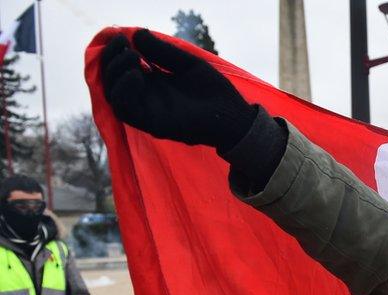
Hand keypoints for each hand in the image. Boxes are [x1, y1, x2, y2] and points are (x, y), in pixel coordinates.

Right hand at [100, 29, 254, 150]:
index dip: (115, 52)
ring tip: (132, 56)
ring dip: (115, 74)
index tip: (122, 36)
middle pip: (113, 81)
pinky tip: (137, 75)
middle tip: (123, 43)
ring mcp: (148, 111)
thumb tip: (137, 33)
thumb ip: (163, 51)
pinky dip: (124, 91)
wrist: (232, 114)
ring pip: (114, 96)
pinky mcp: (152, 124)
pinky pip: (126, 110)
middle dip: (112, 59)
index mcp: (153, 84)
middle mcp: (146, 98)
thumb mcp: (187, 64)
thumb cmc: (214, 92)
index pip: (122, 69)